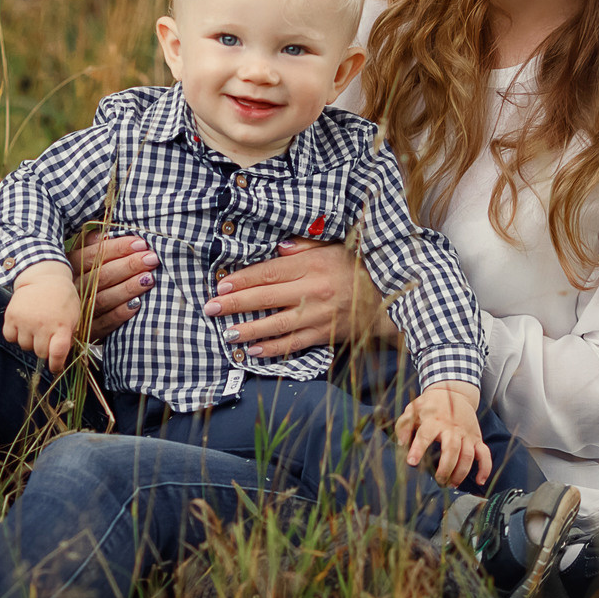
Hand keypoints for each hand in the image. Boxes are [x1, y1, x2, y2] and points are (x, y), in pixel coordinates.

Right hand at [2, 262, 82, 373]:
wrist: (45, 277)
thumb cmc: (62, 300)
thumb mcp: (73, 317)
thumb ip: (67, 337)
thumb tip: (59, 359)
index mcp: (61, 325)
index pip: (57, 353)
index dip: (56, 364)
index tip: (54, 367)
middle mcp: (43, 324)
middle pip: (40, 353)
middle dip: (43, 348)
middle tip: (46, 335)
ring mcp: (25, 320)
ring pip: (24, 346)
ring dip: (29, 340)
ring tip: (35, 325)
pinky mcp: (11, 316)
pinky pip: (10, 337)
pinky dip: (15, 334)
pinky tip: (23, 324)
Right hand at [69, 231, 157, 340]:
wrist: (57, 315)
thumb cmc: (78, 277)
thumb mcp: (78, 258)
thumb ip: (91, 245)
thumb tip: (107, 234)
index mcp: (70, 266)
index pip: (95, 255)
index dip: (119, 248)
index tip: (141, 243)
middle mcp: (73, 288)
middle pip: (102, 276)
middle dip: (129, 266)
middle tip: (152, 259)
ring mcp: (79, 311)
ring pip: (105, 298)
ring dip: (129, 288)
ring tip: (150, 278)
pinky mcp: (87, 331)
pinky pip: (106, 322)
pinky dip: (122, 313)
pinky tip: (138, 304)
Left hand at [203, 239, 388, 359]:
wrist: (387, 299)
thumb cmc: (355, 268)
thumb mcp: (333, 247)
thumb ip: (304, 246)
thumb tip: (278, 247)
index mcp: (314, 265)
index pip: (269, 272)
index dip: (242, 279)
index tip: (221, 285)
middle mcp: (314, 290)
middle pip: (266, 297)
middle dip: (235, 304)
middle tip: (210, 308)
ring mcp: (319, 315)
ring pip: (277, 325)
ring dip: (248, 330)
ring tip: (226, 333)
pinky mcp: (324, 334)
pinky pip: (294, 344)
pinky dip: (272, 349)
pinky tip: (252, 351)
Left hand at [395, 380, 491, 488]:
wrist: (455, 392)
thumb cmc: (431, 405)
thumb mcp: (414, 408)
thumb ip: (405, 424)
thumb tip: (401, 443)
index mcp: (434, 420)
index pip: (426, 434)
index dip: (418, 448)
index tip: (412, 462)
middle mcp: (452, 428)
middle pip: (451, 448)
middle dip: (445, 468)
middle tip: (438, 481)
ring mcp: (466, 434)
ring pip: (468, 454)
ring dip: (461, 472)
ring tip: (452, 484)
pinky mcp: (477, 438)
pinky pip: (485, 454)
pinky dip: (485, 468)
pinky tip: (480, 480)